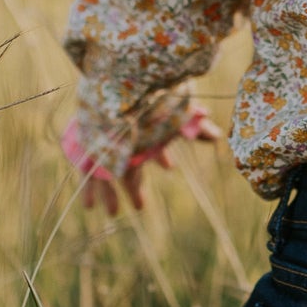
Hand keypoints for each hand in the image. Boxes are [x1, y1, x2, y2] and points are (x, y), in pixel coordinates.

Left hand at [63, 105, 223, 215]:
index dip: (161, 158)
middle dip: (135, 188)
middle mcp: (122, 140)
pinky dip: (90, 190)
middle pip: (129, 168)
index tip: (170, 168)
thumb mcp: (176, 116)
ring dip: (109, 194)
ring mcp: (104, 145)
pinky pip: (87, 173)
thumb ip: (196, 127)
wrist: (117, 92)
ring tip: (112, 214)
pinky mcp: (88, 149)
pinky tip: (88, 207)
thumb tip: (219, 136)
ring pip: (107, 174)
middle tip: (140, 207)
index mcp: (142, 132)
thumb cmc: (149, 102)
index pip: (152, 149)